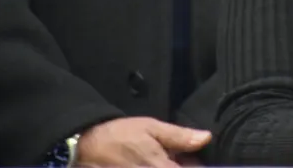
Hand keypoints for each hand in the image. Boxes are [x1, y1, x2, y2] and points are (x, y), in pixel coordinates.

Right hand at [75, 117, 210, 167]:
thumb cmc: (121, 135)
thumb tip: (206, 138)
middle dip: (182, 165)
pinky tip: (154, 163)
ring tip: (161, 160)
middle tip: (178, 159)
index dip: (196, 166)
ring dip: (170, 165)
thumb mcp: (151, 128)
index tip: (194, 161)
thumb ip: (179, 137)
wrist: (86, 147)